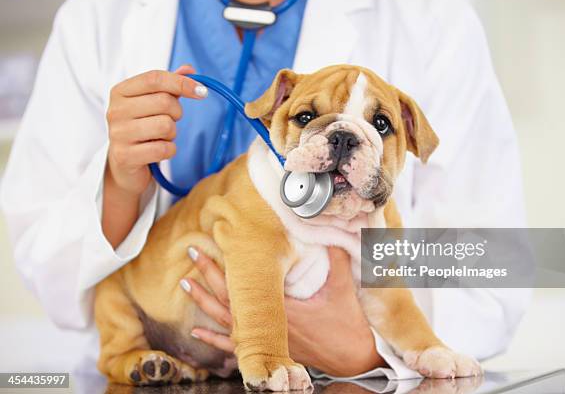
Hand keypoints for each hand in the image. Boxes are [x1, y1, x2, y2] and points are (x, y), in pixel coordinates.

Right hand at [105, 65, 205, 196]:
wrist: (125, 164)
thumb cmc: (142, 127)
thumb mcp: (153, 103)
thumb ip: (170, 85)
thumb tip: (189, 70)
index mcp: (120, 91)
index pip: (155, 78)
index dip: (181, 82)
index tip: (202, 92)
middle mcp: (115, 110)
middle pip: (164, 102)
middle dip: (177, 113)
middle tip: (170, 120)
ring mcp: (118, 134)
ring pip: (166, 126)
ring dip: (172, 133)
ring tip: (160, 136)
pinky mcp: (125, 156)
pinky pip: (164, 149)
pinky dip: (169, 150)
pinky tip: (158, 150)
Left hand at [182, 247, 385, 376]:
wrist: (353, 357)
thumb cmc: (348, 324)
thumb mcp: (343, 288)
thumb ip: (335, 259)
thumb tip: (329, 232)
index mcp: (283, 306)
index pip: (246, 284)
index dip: (227, 265)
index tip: (214, 244)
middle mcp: (268, 324)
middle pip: (230, 298)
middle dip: (209, 275)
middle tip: (192, 252)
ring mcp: (266, 339)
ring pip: (226, 321)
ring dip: (204, 302)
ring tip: (185, 284)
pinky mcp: (269, 349)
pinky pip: (235, 347)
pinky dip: (214, 340)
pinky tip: (197, 333)